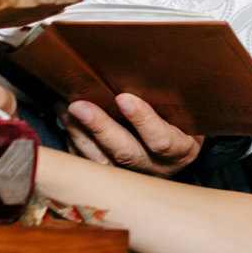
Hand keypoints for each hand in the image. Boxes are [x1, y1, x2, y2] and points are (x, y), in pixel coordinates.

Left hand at [65, 93, 202, 175]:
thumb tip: (139, 73)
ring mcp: (133, 176)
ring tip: (65, 109)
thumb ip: (168, 101)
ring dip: (80, 134)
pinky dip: (74, 144)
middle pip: (126, 153)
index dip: (143, 120)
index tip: (124, 98)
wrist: (177, 149)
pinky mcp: (113, 179)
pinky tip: (66, 122)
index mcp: (180, 150)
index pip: (162, 139)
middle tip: (79, 106)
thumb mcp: (186, 112)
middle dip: (100, 127)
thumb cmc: (182, 122)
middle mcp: (156, 167)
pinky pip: (89, 165)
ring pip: (102, 162)